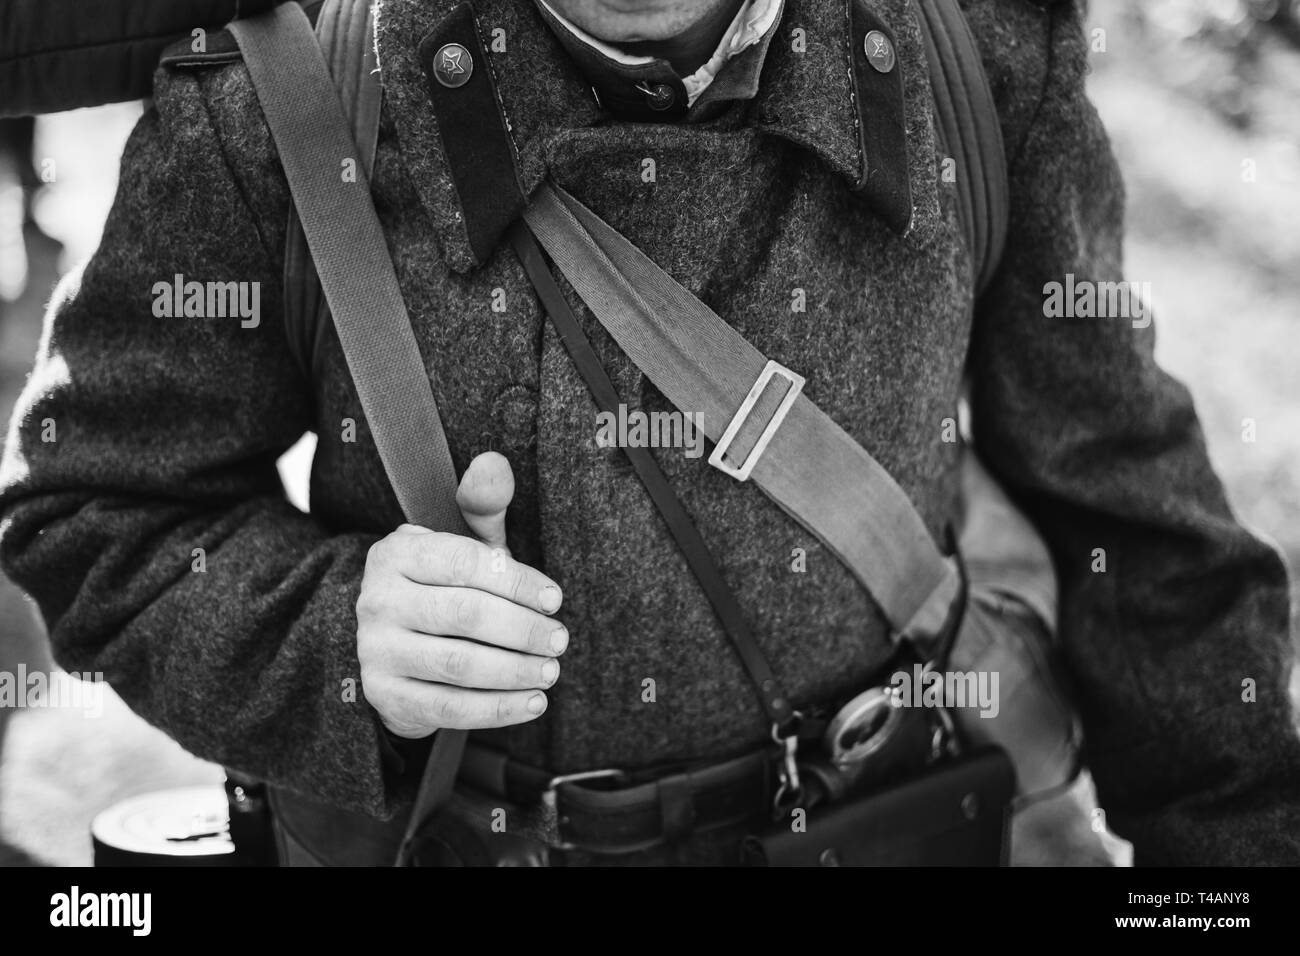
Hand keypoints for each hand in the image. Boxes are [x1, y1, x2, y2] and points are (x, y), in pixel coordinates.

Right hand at [357, 452, 564, 737]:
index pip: (464, 563)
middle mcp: (379, 600)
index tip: (555, 598)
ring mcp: (377, 651)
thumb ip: (483, 506)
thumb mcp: (461, 543)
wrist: (392, 643)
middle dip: (522, 629)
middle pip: (464, 615)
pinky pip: (448, 709)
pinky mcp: (385, 696)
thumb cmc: (442, 585)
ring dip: (515, 671)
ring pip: (458, 665)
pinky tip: (533, 703)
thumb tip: (494, 461)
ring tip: (551, 671)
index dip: (517, 581)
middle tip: (560, 639)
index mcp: (398, 553)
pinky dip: (498, 709)